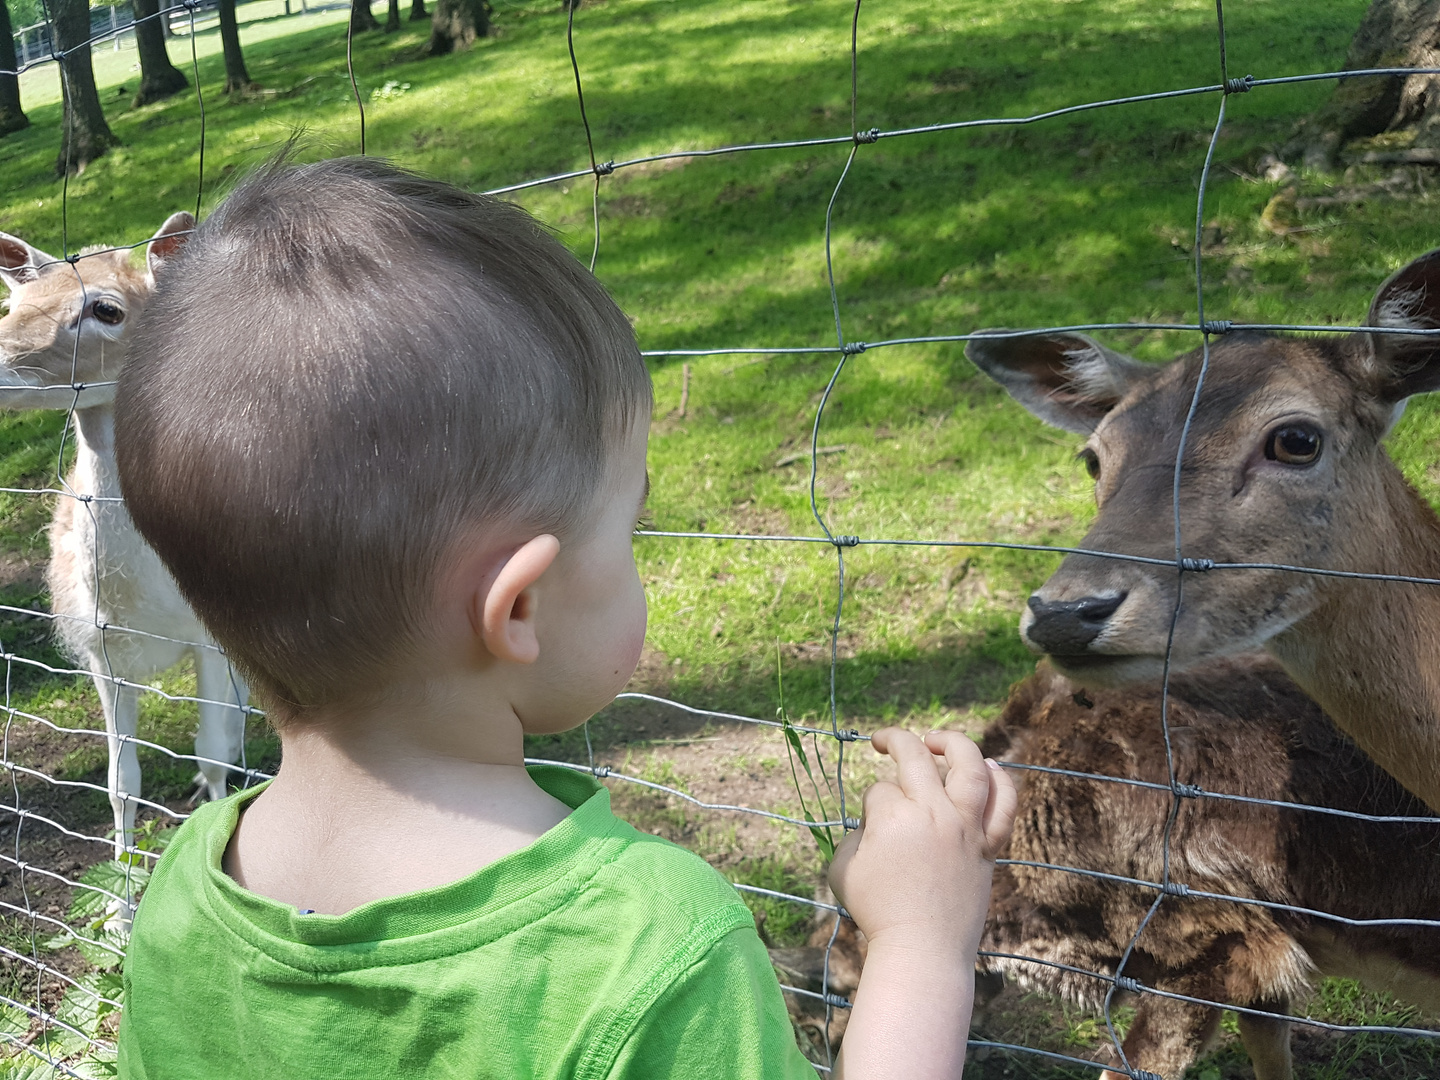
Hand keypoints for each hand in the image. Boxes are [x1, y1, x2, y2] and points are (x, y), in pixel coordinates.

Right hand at [826, 729, 1015, 1079]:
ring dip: (953, 743)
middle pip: (915, 756)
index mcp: (892, 816)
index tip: (871, 834)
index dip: (870, 807)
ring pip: (970, 766)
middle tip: (882, 741)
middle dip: (894, 740)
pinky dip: (1001, 781)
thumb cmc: (875, 912)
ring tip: (936, 741)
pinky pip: (1004, 805)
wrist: (921, 949)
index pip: (878, 789)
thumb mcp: (842, 867)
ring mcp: (965, 827)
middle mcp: (932, 812)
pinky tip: (990, 766)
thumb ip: (857, 833)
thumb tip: (878, 820)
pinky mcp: (987, 846)